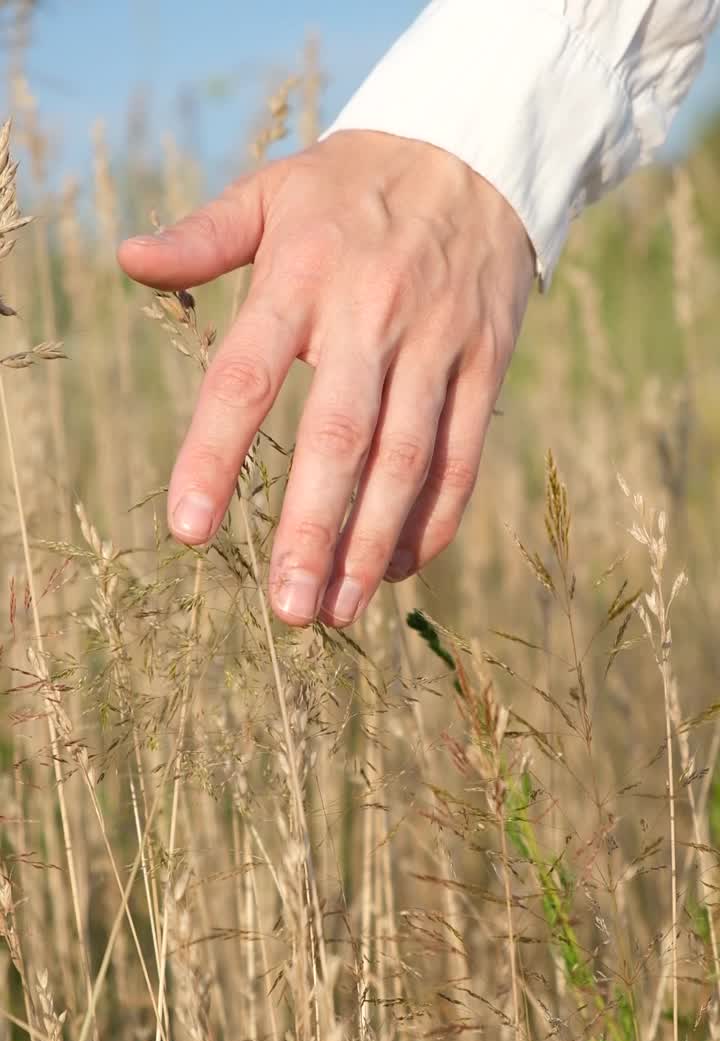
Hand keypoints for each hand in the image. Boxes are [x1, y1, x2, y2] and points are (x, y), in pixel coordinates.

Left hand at [118, 131, 533, 627]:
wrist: (478, 150)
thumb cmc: (352, 186)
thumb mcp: (273, 189)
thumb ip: (202, 235)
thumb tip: (127, 259)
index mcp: (302, 275)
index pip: (246, 376)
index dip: (215, 456)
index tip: (189, 530)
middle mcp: (372, 315)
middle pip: (340, 440)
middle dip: (312, 531)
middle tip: (287, 610)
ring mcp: (436, 345)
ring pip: (406, 461)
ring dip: (373, 544)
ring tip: (339, 612)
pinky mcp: (485, 365)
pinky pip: (462, 455)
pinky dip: (434, 518)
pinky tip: (403, 568)